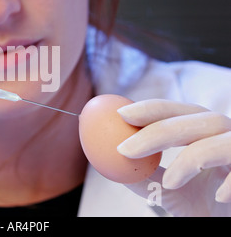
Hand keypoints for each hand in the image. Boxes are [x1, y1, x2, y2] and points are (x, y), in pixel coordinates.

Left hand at [117, 99, 230, 216]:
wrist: (230, 222)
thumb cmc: (208, 207)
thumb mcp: (171, 192)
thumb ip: (146, 175)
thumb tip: (112, 161)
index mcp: (206, 133)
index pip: (179, 111)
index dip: (152, 108)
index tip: (120, 114)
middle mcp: (228, 136)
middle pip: (197, 118)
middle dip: (159, 130)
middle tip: (126, 148)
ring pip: (220, 139)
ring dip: (190, 158)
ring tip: (171, 183)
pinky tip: (219, 197)